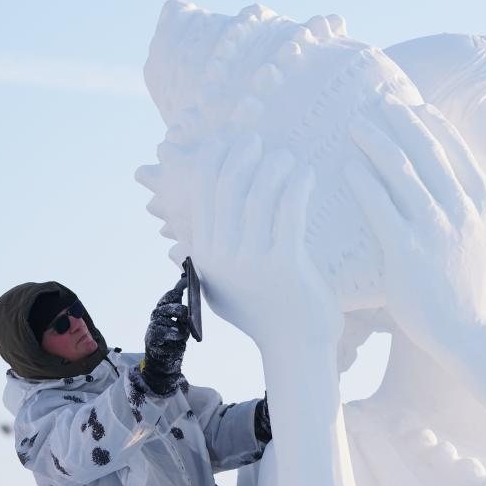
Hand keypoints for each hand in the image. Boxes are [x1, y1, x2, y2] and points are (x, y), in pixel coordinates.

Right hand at [141, 276, 189, 394]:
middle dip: (181, 309)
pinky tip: (177, 335)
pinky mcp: (152, 336)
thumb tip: (192, 305)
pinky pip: (164, 330)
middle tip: (187, 316)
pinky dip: (173, 333)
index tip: (187, 280)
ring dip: (178, 325)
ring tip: (182, 332)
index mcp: (164, 309)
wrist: (164, 361)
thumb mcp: (183, 326)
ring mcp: (153, 325)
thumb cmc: (174, 341)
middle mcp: (157, 314)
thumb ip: (185, 316)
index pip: (171, 295)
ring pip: (168, 318)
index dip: (179, 287)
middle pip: (170, 305)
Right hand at [188, 134, 341, 351]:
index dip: (214, 159)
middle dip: (242, 153)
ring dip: (273, 165)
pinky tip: (306, 174)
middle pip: (229, 186)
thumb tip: (180, 240)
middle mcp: (223, 256)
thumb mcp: (221, 288)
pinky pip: (289, 210)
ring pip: (260, 194)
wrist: (296, 345)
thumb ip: (202, 260)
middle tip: (257, 140)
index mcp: (205, 255)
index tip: (227, 141)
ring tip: (285, 156)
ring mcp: (253, 261)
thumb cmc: (262, 313)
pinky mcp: (285, 265)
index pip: (203, 193)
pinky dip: (297, 185)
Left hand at [344, 96, 485, 352]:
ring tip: (355, 124)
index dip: (431, 121)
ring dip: (377, 141)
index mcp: (482, 203)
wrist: (477, 335)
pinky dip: (364, 182)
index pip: (456, 148)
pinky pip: (381, 206)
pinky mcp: (408, 251)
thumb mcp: (483, 242)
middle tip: (377, 99)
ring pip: (403, 170)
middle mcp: (462, 208)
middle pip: (428, 148)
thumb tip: (445, 190)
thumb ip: (466, 213)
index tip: (412, 102)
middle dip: (401, 118)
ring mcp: (437, 228)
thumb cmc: (474, 293)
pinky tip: (347, 168)